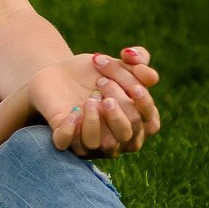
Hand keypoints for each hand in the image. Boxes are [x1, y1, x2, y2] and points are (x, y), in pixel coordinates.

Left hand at [30, 47, 160, 156]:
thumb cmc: (93, 72)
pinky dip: (72, 130)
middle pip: (128, 132)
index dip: (143, 103)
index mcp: (135, 122)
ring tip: (88, 99)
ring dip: (97, 120)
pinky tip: (73, 112)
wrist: (57, 72)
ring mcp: (90, 142)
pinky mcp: (64, 140)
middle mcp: (116, 138)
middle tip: (101, 82)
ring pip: (104, 145)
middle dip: (119, 105)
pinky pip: (69, 145)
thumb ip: (139, 62)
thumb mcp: (118, 61)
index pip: (150, 123)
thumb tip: (151, 77)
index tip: (132, 84)